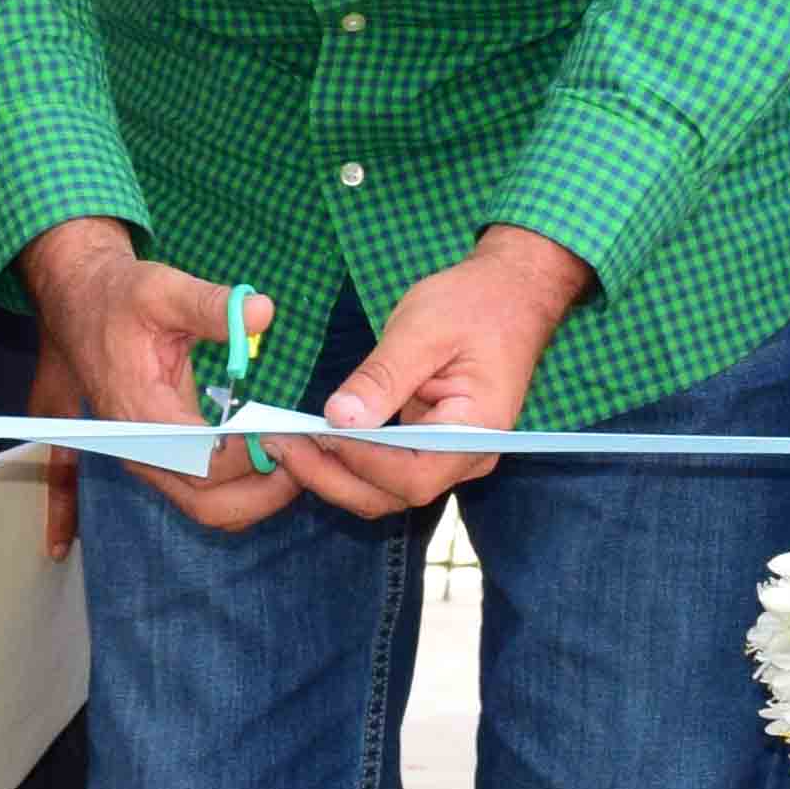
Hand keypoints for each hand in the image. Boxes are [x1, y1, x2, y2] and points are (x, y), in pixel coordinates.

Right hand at [16, 220, 296, 530]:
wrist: (80, 303)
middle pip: (207, 504)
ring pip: (207, 507)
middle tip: (305, 458)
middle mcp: (142, 449)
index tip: (286, 431)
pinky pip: (203, 493)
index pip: (203, 464)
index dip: (250, 458)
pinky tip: (271, 459)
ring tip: (295, 459)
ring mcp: (149, 458)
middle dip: (263, 492)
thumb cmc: (119, 297)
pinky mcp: (160, 456)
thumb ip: (210, 305)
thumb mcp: (162, 289)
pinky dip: (241, 489)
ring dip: (255, 496)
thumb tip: (262, 312)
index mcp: (141, 414)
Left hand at [286, 226, 592, 519]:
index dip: (358, 463)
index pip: (412, 474)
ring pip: (386, 490)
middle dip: (332, 477)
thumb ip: (383, 377)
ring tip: (285, 442)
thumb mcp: (422, 329)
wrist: (510, 294)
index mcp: (477, 431)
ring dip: (334, 474)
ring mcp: (450, 456)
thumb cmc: (474, 303)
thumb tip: (339, 417)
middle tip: (279, 444)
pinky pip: (386, 470)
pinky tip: (313, 439)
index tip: (311, 434)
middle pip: (394, 494)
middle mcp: (467, 456)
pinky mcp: (431, 446)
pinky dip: (348, 462)